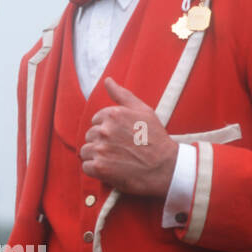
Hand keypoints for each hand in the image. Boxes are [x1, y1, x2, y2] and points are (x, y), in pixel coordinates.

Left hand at [80, 76, 177, 196]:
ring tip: (114, 160)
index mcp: (113, 114)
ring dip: (97, 156)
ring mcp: (101, 149)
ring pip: (86, 151)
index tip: (120, 138)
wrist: (165, 167)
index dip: (108, 130)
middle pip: (90, 136)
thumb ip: (122, 94)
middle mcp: (104, 130)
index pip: (96, 121)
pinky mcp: (100, 167)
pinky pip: (86, 167)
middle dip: (101, 143)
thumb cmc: (156, 138)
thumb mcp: (143, 111)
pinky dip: (96, 170)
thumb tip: (107, 81)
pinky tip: (110, 170)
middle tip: (119, 150)